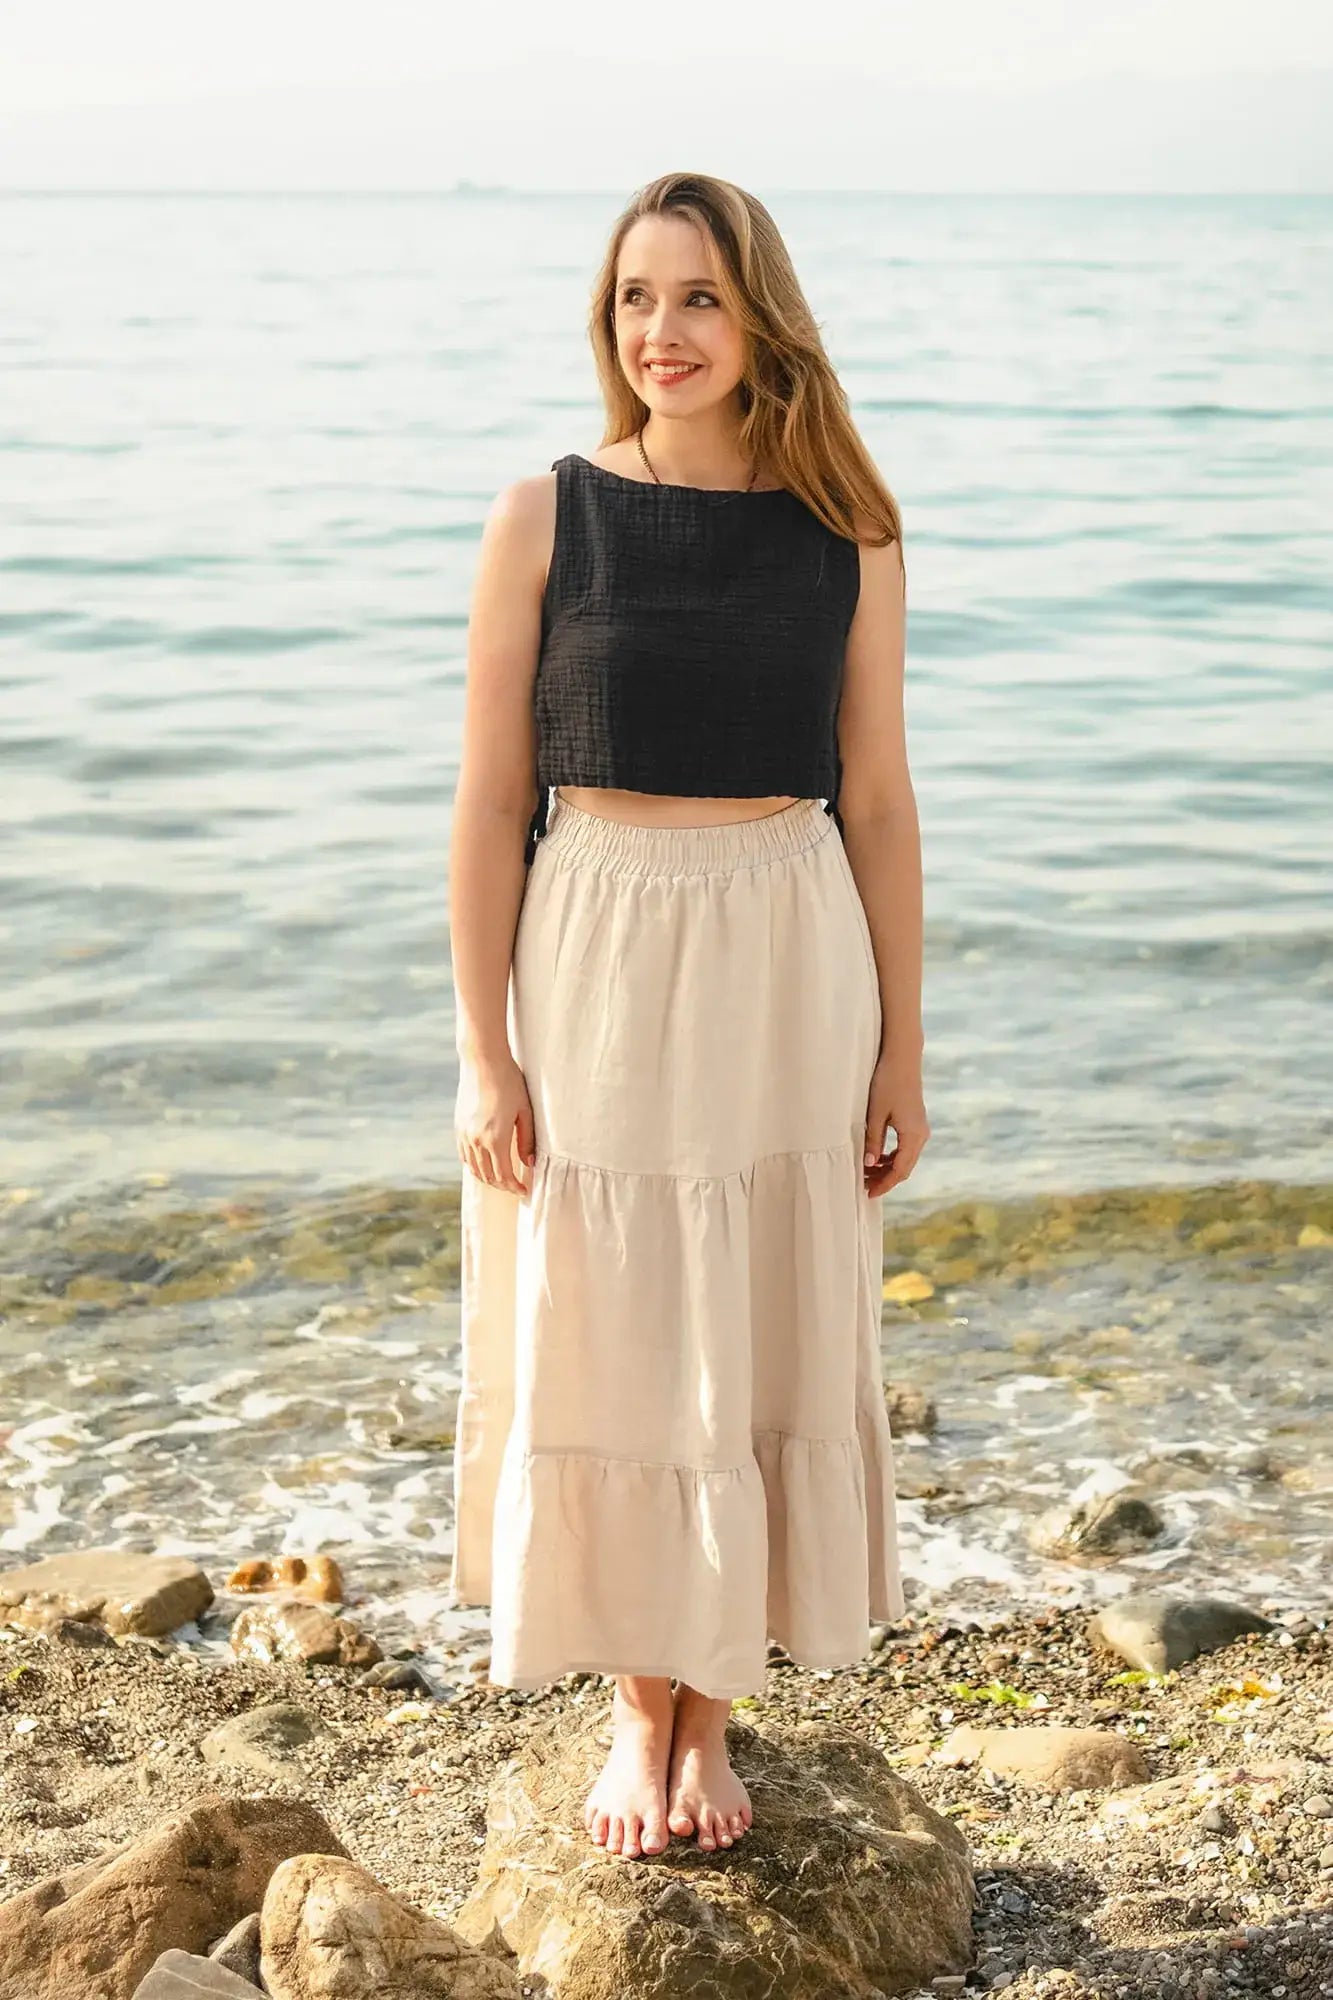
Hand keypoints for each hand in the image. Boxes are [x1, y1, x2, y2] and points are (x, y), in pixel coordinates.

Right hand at [454, 1051, 535, 1197]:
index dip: (514, 1187)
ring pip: (474, 1169)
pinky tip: (484, 1164)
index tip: (524, 1191)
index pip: (503, 1175)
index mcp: (495, 1139)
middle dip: (503, 1186)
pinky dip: (474, 1166)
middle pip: (488, 1176)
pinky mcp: (458, 1127)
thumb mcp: (525, 1111)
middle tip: (515, 1187)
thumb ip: (527, 1140)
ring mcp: (464, 1134)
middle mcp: (476, 1141)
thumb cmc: (509, 1082)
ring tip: (502, 1178)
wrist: (483, 1061)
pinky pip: (464, 1156)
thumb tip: (529, 1163)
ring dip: (488, 1178)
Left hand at [863, 1051, 928, 1196]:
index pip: (899, 1170)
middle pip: (904, 1167)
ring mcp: (920, 1128)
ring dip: (888, 1168)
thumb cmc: (887, 1083)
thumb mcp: (875, 1114)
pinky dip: (892, 1156)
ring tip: (867, 1172)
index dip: (884, 1184)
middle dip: (885, 1179)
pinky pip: (905, 1147)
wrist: (902, 1058)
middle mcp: (921, 1135)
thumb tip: (868, 1164)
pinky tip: (876, 1157)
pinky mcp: (915, 1121)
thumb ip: (873, 1140)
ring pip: (905, 1158)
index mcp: (913, 1136)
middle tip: (864, 1186)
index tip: (868, 1193)